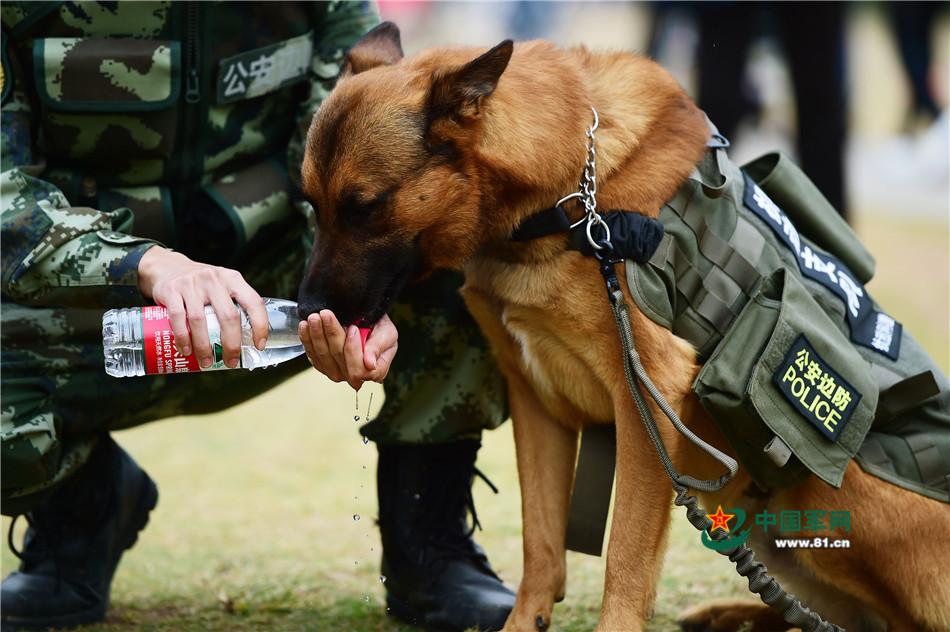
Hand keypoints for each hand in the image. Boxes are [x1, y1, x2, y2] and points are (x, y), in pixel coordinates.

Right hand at [137, 246, 267, 368]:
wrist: (166, 266)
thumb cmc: (201, 283)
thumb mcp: (222, 284)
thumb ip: (234, 303)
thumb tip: (247, 340)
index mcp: (233, 279)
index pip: (254, 303)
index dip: (260, 326)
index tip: (259, 345)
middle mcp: (215, 279)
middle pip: (228, 317)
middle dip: (231, 344)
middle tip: (230, 361)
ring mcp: (192, 283)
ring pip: (201, 321)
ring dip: (204, 346)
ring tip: (206, 361)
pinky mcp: (172, 290)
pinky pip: (178, 319)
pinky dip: (182, 338)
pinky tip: (186, 350)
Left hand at [298, 310, 397, 389]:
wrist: (368, 322)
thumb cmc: (380, 329)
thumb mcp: (387, 333)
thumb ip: (378, 347)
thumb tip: (370, 364)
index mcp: (374, 371)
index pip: (360, 369)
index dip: (354, 349)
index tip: (353, 328)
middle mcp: (354, 376)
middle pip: (339, 358)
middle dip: (332, 335)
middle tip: (326, 314)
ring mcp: (337, 372)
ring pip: (324, 356)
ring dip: (317, 335)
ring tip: (314, 317)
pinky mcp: (323, 366)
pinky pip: (312, 355)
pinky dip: (307, 339)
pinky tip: (305, 326)